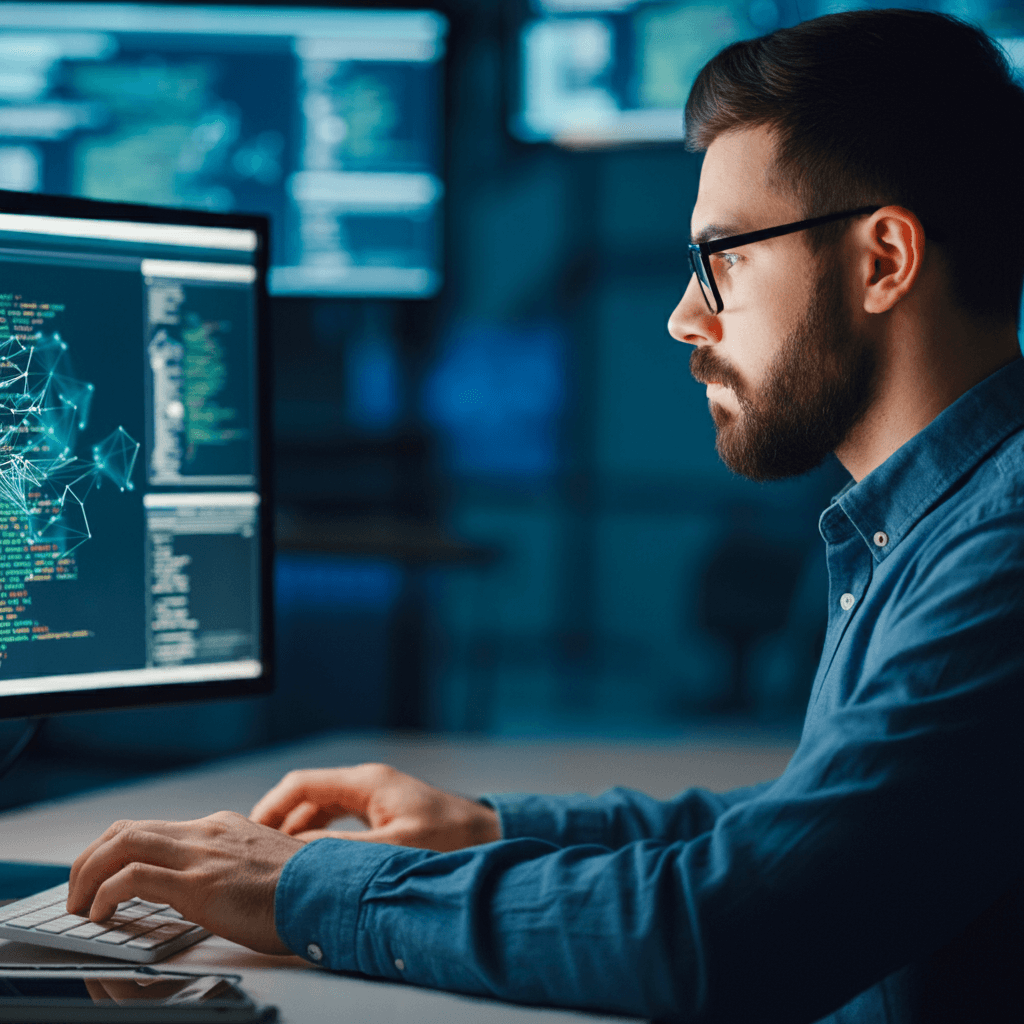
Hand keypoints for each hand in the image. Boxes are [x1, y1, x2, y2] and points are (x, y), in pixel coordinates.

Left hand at [67, 811, 304, 954]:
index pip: (153, 828)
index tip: (102, 877)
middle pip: (127, 829)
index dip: (116, 851)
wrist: (329, 892)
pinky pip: (134, 879)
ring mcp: (203, 855)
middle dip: (89, 859)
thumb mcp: (262, 867)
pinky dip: (107, 894)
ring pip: (122, 844)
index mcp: (222, 827)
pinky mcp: (199, 884)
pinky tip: (103, 914)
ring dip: (88, 874)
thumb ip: (232, 867)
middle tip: (78, 891)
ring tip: (81, 904)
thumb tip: (210, 889)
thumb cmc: (303, 890)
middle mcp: (208, 832)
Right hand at [250, 763, 501, 851]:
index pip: (300, 784)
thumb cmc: (451, 839)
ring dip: (299, 831)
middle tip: (259, 854)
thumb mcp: (392, 848)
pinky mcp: (383, 811)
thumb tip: (296, 854)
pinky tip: (314, 860)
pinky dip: (320, 835)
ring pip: (321, 808)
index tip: (250, 834)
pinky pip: (338, 818)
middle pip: (307, 796)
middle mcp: (367, 783)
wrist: (489, 837)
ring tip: (280, 861)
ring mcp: (375, 796)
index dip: (270, 808)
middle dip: (280, 822)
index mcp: (366, 782)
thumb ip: (341, 850)